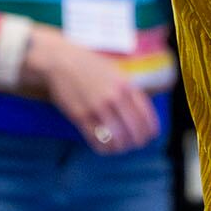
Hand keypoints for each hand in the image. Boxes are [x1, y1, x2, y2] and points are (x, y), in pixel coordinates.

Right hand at [25, 30, 159, 153]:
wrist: (61, 61)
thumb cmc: (89, 66)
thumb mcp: (115, 73)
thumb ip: (129, 91)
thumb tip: (141, 113)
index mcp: (126, 86)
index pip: (146, 116)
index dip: (149, 131)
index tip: (149, 136)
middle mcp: (114, 97)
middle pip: (134, 131)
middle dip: (136, 142)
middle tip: (134, 145)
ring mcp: (97, 107)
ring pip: (117, 140)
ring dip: (120, 148)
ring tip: (119, 147)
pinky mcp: (80, 116)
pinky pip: (97, 140)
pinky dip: (104, 149)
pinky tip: (105, 148)